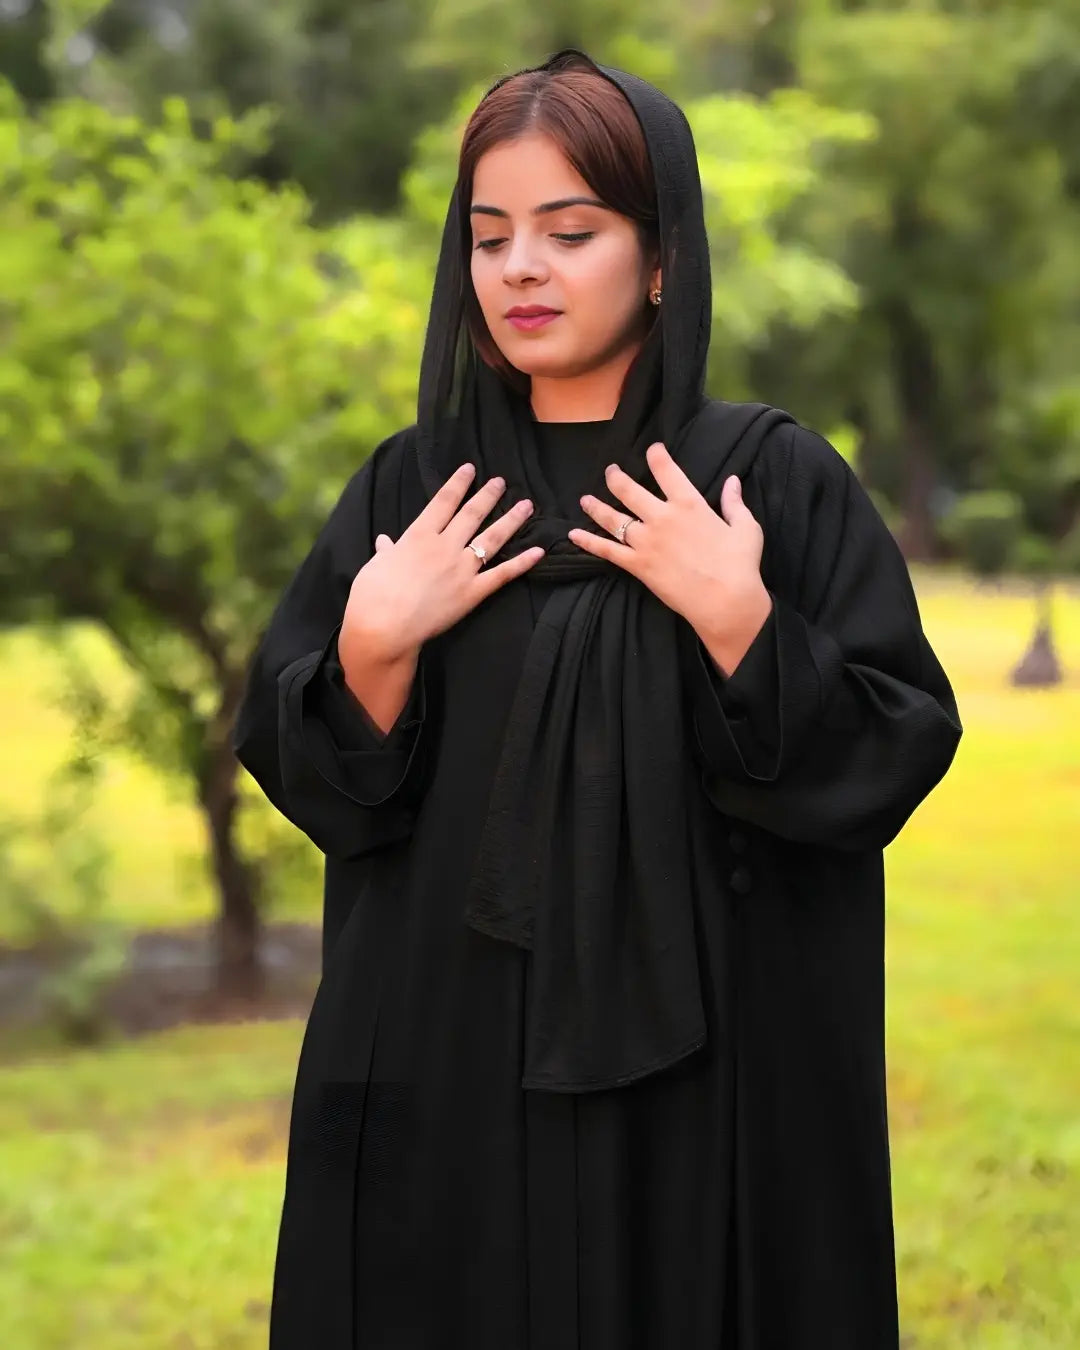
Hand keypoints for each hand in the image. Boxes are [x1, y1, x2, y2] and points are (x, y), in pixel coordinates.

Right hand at [340, 464, 544, 668]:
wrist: (383, 626)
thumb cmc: (372, 596)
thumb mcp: (375, 566)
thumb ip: (386, 551)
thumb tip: (384, 541)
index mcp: (418, 535)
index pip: (443, 501)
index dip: (458, 483)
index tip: (470, 469)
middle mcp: (444, 546)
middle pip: (472, 514)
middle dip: (488, 495)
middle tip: (502, 482)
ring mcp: (461, 569)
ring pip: (492, 538)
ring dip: (511, 520)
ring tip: (526, 506)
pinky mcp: (472, 593)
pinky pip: (502, 574)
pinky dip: (522, 563)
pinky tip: (538, 551)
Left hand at [568, 442, 772, 674]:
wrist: (726, 601)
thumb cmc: (740, 565)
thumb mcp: (746, 528)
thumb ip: (735, 502)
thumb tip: (733, 481)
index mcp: (689, 504)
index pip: (666, 470)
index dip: (656, 456)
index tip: (650, 449)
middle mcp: (662, 517)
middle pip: (629, 490)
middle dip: (616, 477)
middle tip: (610, 471)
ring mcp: (646, 542)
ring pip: (612, 518)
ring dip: (596, 506)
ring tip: (585, 499)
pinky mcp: (638, 566)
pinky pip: (606, 551)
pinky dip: (588, 542)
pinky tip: (573, 535)